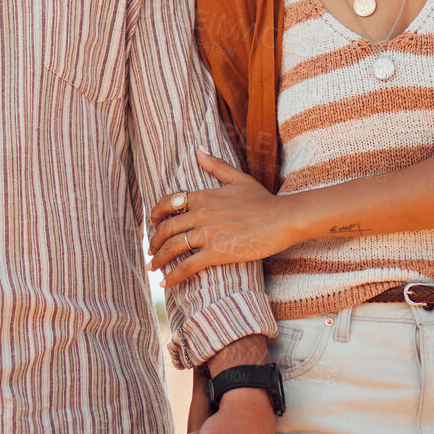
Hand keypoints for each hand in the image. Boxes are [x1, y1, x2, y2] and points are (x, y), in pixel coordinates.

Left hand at [148, 149, 298, 285]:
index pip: (169, 202)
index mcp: (204, 196)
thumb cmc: (263, 200)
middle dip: (154, 241)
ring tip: (152, 266)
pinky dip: (173, 276)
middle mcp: (201, 214)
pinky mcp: (216, 253)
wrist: (282, 219)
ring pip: (172, 247)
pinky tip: (166, 283)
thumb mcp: (238, 178)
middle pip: (167, 228)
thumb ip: (216, 165)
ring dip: (159, 258)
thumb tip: (199, 149)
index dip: (156, 214)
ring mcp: (208, 234)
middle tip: (151, 249)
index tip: (153, 223)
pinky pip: (187, 266)